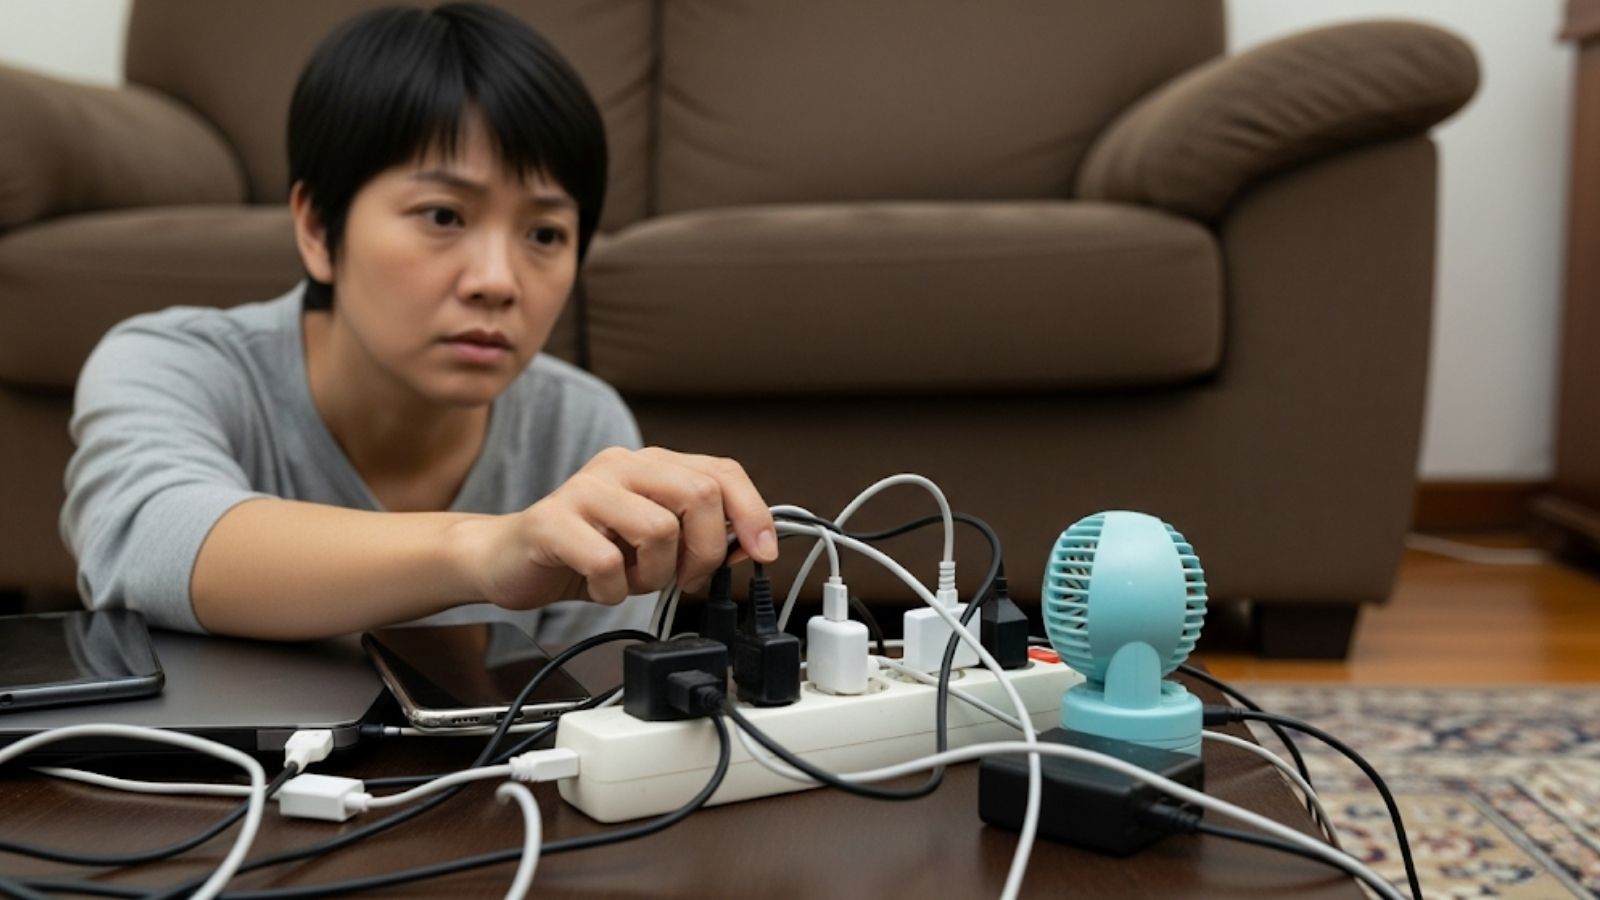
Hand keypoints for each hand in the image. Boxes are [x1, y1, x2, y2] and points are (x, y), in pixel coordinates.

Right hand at [455, 446, 777, 608]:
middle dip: (704, 551)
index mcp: (651, 464)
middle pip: (699, 495)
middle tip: (683, 579)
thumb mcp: (652, 540)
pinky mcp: (552, 522)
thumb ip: (697, 532)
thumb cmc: (584, 550)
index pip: (722, 472)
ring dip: (654, 575)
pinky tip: (600, 587)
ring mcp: (585, 489)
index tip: (764, 553)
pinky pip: (607, 562)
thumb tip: (752, 544)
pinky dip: (612, 590)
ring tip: (630, 579)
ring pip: (658, 530)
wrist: (507, 558)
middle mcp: (621, 465)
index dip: (753, 513)